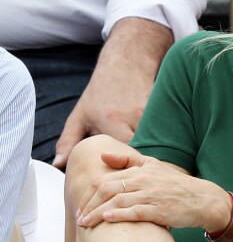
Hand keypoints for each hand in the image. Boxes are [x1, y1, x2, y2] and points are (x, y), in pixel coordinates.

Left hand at [52, 18, 172, 168]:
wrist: (128, 63)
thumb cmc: (102, 91)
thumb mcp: (80, 115)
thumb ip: (69, 141)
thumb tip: (58, 165)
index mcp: (113, 122)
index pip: (122, 156)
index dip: (122, 169)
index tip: (121, 178)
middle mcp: (135, 119)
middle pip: (141, 154)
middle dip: (138, 166)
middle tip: (134, 177)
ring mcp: (153, 116)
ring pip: (156, 146)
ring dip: (151, 157)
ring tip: (146, 167)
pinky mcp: (165, 115)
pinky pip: (164, 137)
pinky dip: (161, 146)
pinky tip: (156, 151)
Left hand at [76, 151, 230, 230]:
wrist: (202, 199)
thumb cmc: (176, 186)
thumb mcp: (153, 166)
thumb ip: (127, 161)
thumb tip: (102, 155)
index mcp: (139, 170)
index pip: (106, 179)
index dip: (89, 193)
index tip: (80, 205)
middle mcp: (144, 181)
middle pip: (107, 190)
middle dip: (89, 204)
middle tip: (79, 218)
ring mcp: (152, 196)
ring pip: (118, 201)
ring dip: (98, 213)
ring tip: (85, 223)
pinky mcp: (160, 210)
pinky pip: (136, 212)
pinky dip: (119, 215)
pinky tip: (107, 220)